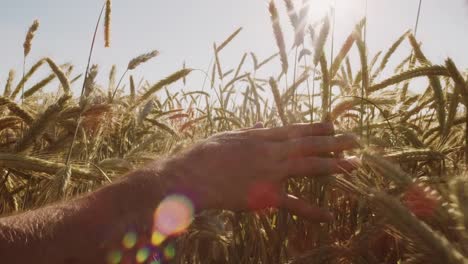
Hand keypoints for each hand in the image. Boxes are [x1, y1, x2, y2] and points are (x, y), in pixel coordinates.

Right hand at [157, 123, 358, 221]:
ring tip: (354, 164)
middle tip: (356, 140)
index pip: (296, 129)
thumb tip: (265, 122)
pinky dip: (311, 211)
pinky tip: (328, 216)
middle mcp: (271, 151)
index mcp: (261, 136)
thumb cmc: (206, 154)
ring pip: (309, 167)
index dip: (317, 128)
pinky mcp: (266, 195)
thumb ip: (251, 131)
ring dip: (334, 165)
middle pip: (309, 145)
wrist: (193, 176)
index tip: (333, 125)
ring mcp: (271, 172)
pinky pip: (294, 203)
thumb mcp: (230, 136)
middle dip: (335, 142)